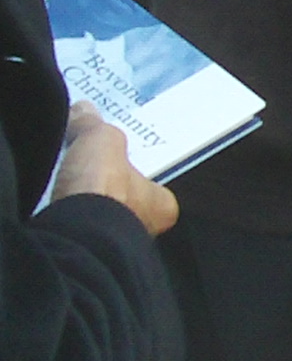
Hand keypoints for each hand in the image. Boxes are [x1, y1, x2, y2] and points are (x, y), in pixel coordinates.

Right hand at [47, 102, 178, 235]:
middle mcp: (144, 228)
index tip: (125, 153)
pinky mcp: (83, 248)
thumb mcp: (103, 142)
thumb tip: (84, 112)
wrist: (73, 234)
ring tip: (71, 177)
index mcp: (163, 206)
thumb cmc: (105, 192)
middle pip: (128, 197)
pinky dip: (70, 213)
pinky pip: (78, 225)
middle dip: (111, 182)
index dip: (140, 167)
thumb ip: (95, 126)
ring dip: (88, 198)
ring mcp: (113, 242)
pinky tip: (58, 199)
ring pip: (102, 213)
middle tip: (93, 162)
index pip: (157, 183)